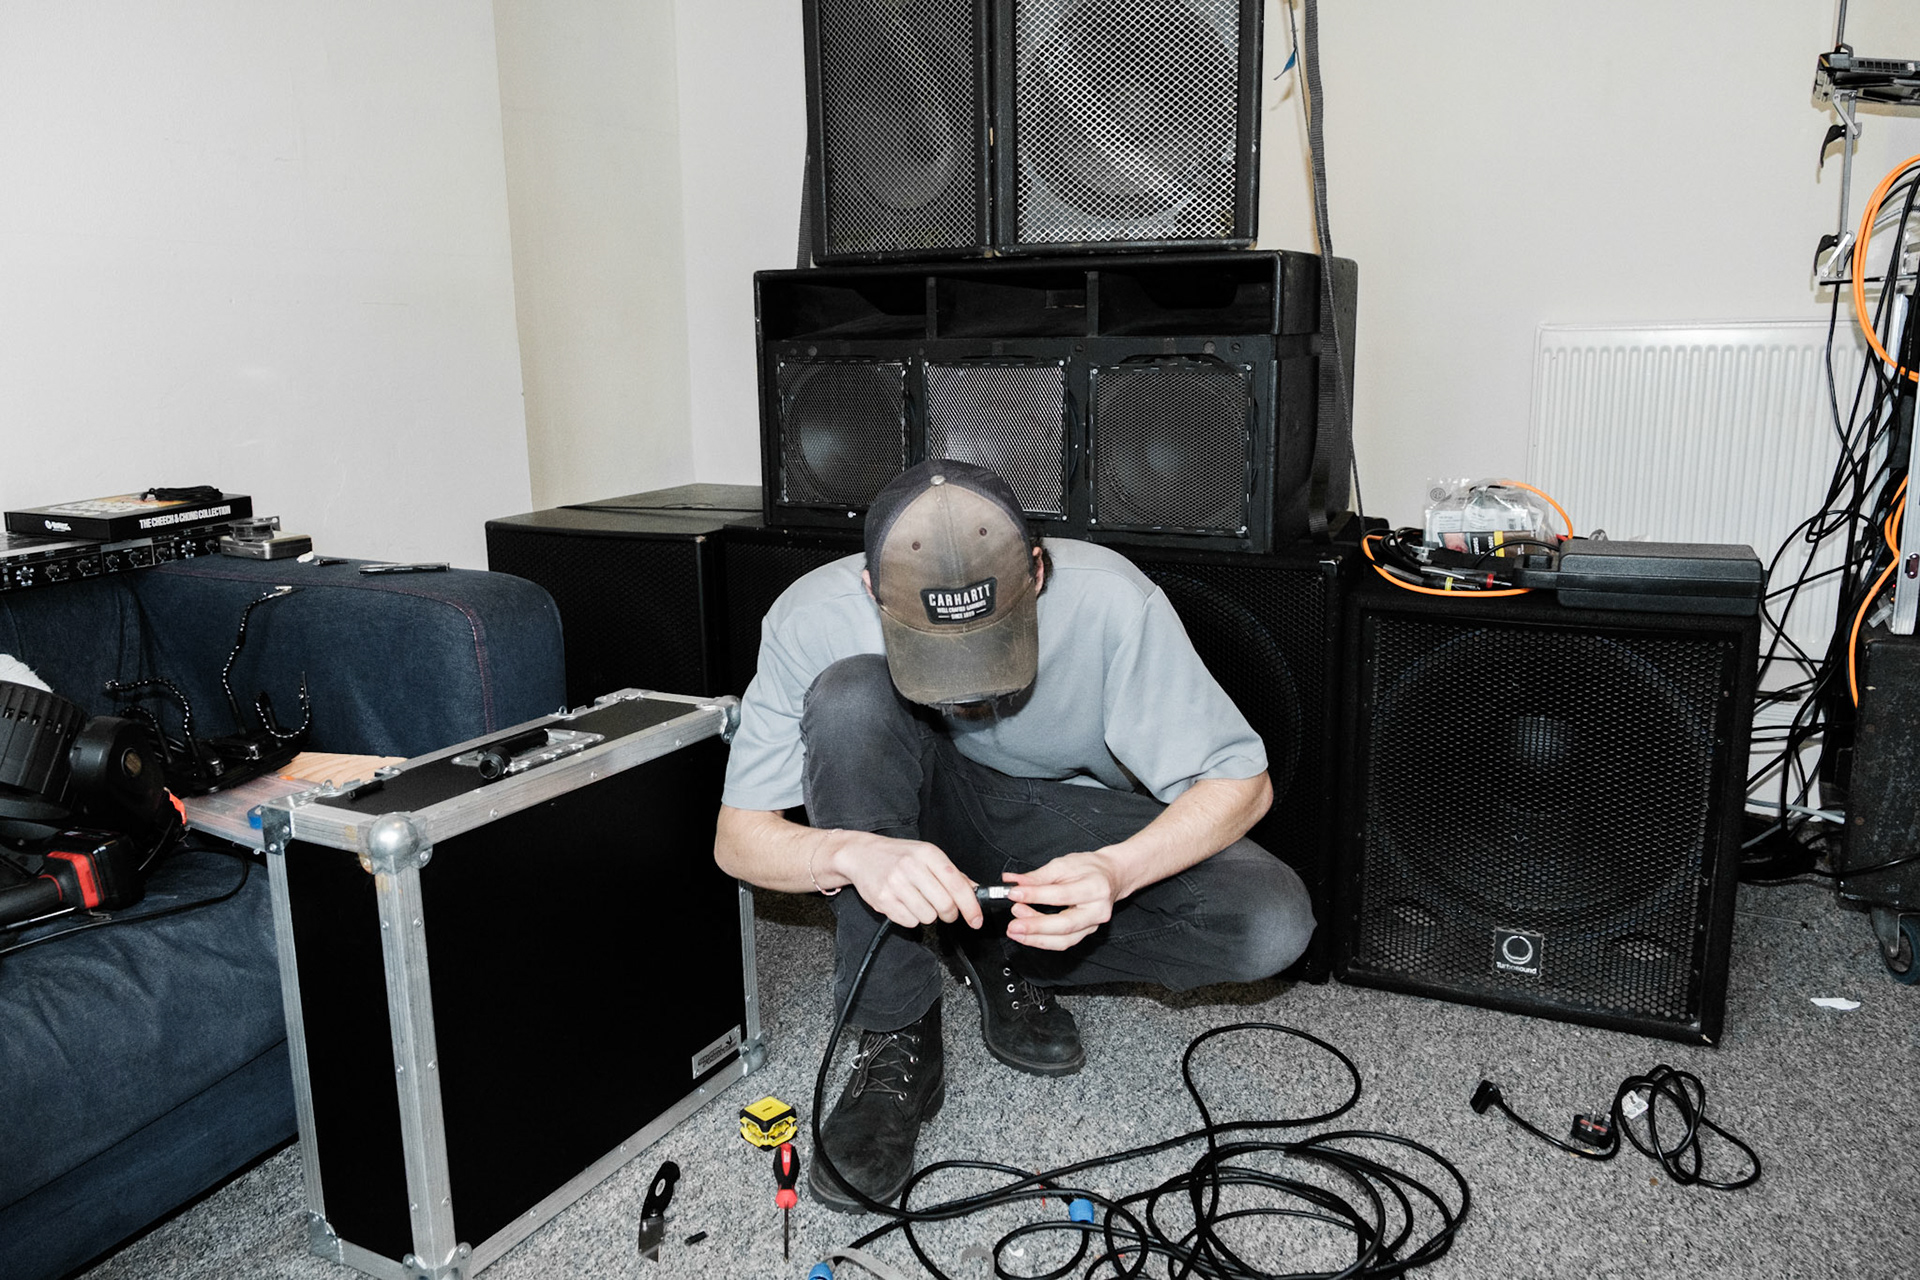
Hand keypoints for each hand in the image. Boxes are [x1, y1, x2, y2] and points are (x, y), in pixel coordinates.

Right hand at [832, 830, 984, 931]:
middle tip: (946, 911)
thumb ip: (952, 874)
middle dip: (950, 914)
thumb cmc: (897, 855)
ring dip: (928, 914)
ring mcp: (895, 884)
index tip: (976, 919)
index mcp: (928, 853)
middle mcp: (911, 866)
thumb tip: (975, 891)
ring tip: (918, 900)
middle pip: (945, 905)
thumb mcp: (927, 855)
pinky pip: (909, 921)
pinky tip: (904, 903)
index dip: (971, 906)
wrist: (861, 854)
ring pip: (928, 917)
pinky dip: (911, 917)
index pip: (957, 884)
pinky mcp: (883, 900)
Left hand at [1000, 851, 1123, 951]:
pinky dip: (1043, 941)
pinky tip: (1027, 936)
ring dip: (1036, 938)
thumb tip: (1014, 882)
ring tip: (1016, 931)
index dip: (1035, 895)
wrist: (1111, 876)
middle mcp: (1097, 910)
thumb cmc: (1089, 869)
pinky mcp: (1086, 933)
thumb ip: (1038, 876)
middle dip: (1035, 926)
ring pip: (1064, 940)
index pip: (1061, 895)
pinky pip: (1064, 942)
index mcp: (1095, 888)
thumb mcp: (1064, 864)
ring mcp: (1093, 925)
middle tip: (1014, 924)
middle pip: (1064, 924)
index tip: (1013, 894)